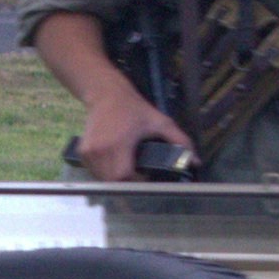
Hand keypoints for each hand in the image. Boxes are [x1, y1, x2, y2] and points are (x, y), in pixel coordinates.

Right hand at [72, 80, 196, 182]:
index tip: (146, 176)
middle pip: (113, 182)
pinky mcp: (83, 152)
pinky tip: (115, 164)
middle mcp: (101, 149)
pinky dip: (105, 174)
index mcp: (119, 143)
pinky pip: (95, 173)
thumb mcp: (159, 121)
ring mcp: (89, 152)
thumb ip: (180, 140)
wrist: (105, 94)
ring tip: (128, 169)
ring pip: (103, 180)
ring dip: (116, 180)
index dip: (136, 181)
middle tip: (139, 176)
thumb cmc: (133, 108)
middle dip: (127, 184)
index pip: (124, 176)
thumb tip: (195, 161)